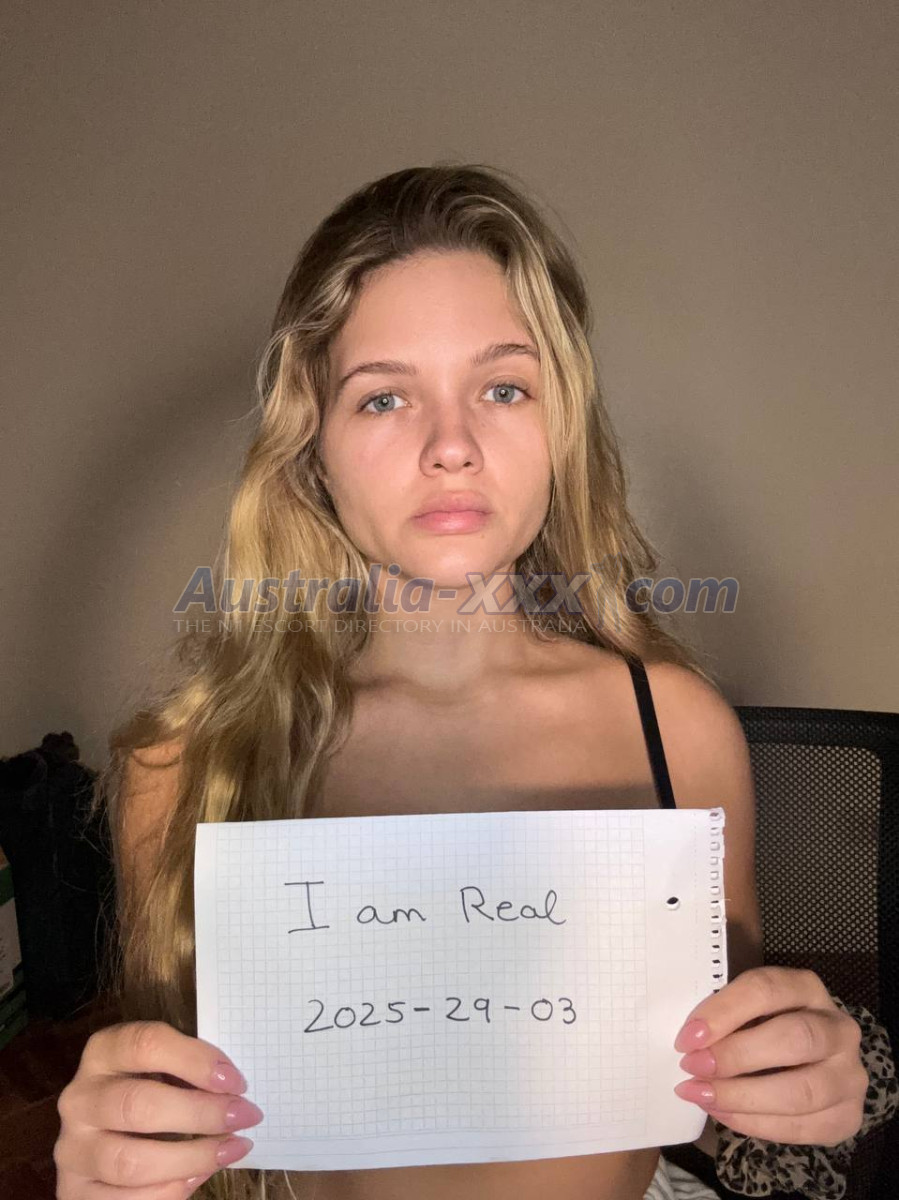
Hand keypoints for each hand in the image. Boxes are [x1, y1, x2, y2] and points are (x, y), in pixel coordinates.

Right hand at [54, 1020, 262, 1197]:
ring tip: (230, 1150)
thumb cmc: (149, 1089)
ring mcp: (72, 1149)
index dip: (195, 1061)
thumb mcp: (164, 1067)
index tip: (235, 1080)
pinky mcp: (75, 1192)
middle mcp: (79, 1099)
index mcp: (102, 1052)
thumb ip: (189, 1071)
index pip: (146, 1045)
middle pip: (138, 1106)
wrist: (107, 1139)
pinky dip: (168, 1192)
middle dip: (200, 1114)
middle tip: (244, 1116)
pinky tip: (197, 1177)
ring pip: (129, 1161)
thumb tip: (233, 1092)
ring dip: (191, 1158)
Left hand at [672, 966, 866, 1145]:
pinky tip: (724, 1114)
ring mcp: (849, 1075)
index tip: (688, 1037)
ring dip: (743, 1097)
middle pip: (795, 1038)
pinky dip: (756, 1124)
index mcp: (807, 988)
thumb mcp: (748, 1010)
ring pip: (802, 1090)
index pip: (767, 989)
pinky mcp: (848, 1116)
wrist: (812, 1064)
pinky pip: (803, 1127)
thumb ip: (725, 1016)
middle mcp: (839, 1029)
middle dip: (736, 1056)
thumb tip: (689, 1042)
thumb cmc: (766, 1028)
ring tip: (703, 1095)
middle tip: (694, 1067)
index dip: (725, 1012)